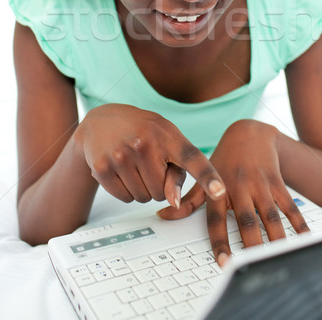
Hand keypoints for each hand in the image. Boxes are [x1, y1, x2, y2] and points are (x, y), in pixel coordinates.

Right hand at [74, 104, 225, 208]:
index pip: (192, 158)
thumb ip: (178, 170)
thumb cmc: (142, 131)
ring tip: (135, 165)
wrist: (101, 121)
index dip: (208, 177)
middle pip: (163, 193)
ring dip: (142, 189)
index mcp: (166, 135)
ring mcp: (121, 156)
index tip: (220, 192)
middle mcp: (144, 143)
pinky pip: (125, 198)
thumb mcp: (166, 139)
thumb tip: (174, 202)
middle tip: (148, 163)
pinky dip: (126, 190)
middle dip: (159, 185)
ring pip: (144, 198)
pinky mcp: (102, 168)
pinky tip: (121, 170)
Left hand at [158, 119, 308, 265]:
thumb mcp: (204, 177)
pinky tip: (305, 239)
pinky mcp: (277, 182)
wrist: (249, 132)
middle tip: (255, 266)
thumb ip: (188, 201)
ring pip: (270, 216)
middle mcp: (239, 187)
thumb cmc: (225, 160)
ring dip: (276, 238)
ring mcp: (260, 185)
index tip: (224, 263)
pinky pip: (290, 206)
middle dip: (251, 244)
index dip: (220, 242)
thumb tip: (163, 216)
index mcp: (219, 190)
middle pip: (247, 221)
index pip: (216, 220)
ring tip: (280, 258)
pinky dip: (299, 223)